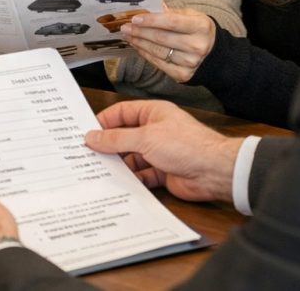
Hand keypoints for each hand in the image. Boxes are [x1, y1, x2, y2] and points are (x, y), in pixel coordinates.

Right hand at [85, 99, 240, 202]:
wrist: (213, 171)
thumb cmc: (187, 145)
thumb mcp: (145, 138)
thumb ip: (117, 139)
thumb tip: (93, 137)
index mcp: (153, 113)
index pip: (122, 113)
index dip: (104, 122)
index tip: (86, 133)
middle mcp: (155, 131)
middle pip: (125, 137)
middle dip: (109, 147)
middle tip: (87, 155)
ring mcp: (159, 153)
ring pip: (132, 158)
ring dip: (119, 165)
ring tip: (98, 172)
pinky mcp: (163, 172)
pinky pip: (141, 176)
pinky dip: (131, 180)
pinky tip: (118, 185)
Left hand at [119, 5, 215, 81]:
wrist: (214, 55)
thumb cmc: (199, 31)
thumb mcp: (192, 16)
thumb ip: (172, 12)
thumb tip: (151, 6)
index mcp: (201, 27)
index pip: (171, 22)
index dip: (151, 20)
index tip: (135, 18)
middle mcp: (197, 46)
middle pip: (161, 38)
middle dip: (140, 32)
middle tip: (125, 27)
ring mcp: (190, 63)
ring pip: (158, 52)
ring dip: (140, 43)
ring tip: (129, 36)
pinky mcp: (183, 75)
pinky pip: (159, 64)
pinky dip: (146, 54)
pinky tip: (138, 47)